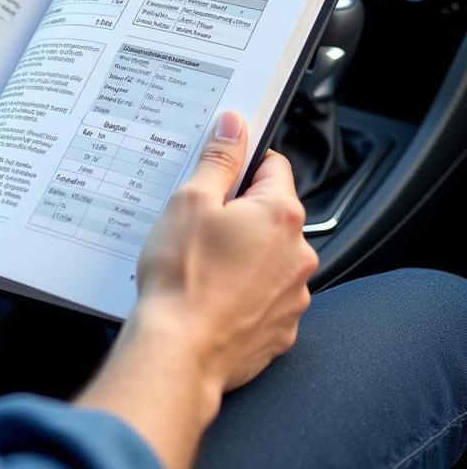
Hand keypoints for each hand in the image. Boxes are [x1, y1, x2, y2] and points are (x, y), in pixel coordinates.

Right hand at [76, 112, 316, 468]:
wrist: (179, 351)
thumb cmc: (183, 278)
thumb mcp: (190, 201)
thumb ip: (219, 160)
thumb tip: (235, 127)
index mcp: (281, 215)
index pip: (273, 166)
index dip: (240, 164)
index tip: (217, 174)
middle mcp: (299, 255)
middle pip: (270, 213)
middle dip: (237, 213)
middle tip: (197, 223)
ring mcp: (293, 296)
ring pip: (266, 256)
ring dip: (241, 253)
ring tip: (200, 263)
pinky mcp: (280, 329)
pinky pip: (263, 295)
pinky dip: (241, 291)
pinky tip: (209, 293)